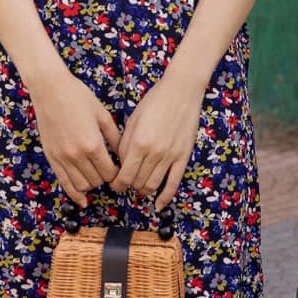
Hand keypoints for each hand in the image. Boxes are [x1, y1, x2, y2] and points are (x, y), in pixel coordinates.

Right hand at [29, 68, 122, 206]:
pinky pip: (64, 183)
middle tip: (108, 170)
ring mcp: (62, 158)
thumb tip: (124, 155)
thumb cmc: (79, 97)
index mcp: (93, 144)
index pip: (110, 172)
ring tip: (96, 175)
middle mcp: (77, 155)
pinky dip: (74, 195)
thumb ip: (115, 138)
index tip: (119, 168)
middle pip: (97, 181)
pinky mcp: (51, 158)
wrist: (50, 89)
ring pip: (82, 185)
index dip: (117, 173)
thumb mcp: (103, 115)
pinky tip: (82, 201)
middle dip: (105, 178)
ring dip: (92, 184)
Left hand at [105, 74, 202, 209]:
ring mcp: (170, 157)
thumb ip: (125, 144)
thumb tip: (121, 164)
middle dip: (128, 186)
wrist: (181, 92)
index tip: (114, 185)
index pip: (124, 175)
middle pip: (137, 182)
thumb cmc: (154, 102)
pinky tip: (159, 206)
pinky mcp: (183, 157)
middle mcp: (154, 154)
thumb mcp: (133, 121)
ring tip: (139, 187)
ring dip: (143, 190)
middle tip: (125, 184)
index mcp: (138, 144)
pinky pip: (174, 183)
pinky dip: (165, 197)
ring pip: (153, 185)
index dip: (117, 184)